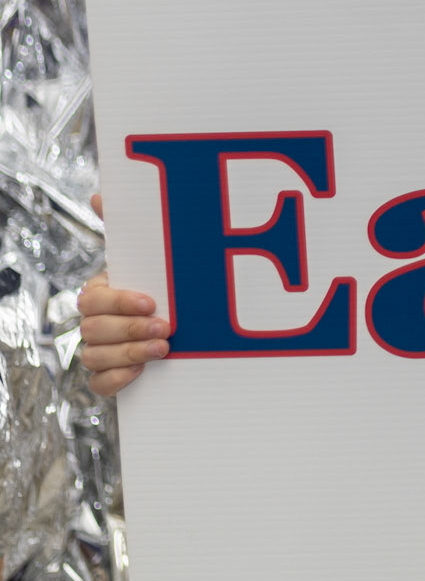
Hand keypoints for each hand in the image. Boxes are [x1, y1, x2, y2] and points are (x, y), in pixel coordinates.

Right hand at [75, 191, 169, 395]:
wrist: (174, 322)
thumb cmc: (155, 283)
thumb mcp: (144, 257)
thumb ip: (124, 228)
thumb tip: (99, 195)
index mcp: (99, 294)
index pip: (94, 299)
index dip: (120, 302)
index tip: (152, 302)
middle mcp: (93, 323)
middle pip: (93, 330)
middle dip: (130, 330)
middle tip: (166, 328)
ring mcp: (98, 351)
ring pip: (95, 357)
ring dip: (130, 353)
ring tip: (164, 349)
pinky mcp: (108, 377)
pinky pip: (98, 385)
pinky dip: (117, 379)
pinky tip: (141, 370)